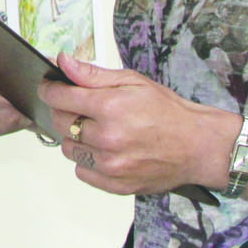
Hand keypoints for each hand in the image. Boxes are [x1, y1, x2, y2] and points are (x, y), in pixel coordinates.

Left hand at [36, 54, 233, 194]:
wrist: (197, 146)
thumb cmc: (167, 111)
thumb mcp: (132, 81)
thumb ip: (93, 74)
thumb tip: (63, 62)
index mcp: (110, 107)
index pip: (60, 98)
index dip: (50, 89)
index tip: (50, 87)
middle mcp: (107, 138)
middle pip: (61, 124)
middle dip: (65, 113)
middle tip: (82, 109)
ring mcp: (111, 165)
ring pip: (69, 150)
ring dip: (76, 139)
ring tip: (98, 131)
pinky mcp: (116, 185)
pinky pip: (82, 172)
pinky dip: (88, 161)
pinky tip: (105, 151)